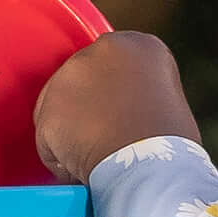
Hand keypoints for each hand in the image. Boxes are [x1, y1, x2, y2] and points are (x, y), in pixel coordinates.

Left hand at [35, 34, 201, 182]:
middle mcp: (100, 50)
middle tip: (107, 144)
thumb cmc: (170, 148)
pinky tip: (83, 170)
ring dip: (72, 139)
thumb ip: (140, 94)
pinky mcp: (49, 109)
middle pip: (80, 85)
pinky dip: (61, 161)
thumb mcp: (168, 103)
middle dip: (87, 115)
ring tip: (98, 159)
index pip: (109, 70)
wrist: (152, 169)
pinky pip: (47, 141)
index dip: (113, 102)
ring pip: (60, 113)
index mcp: (139, 46)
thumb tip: (124, 113)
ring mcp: (70, 77)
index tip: (123, 123)